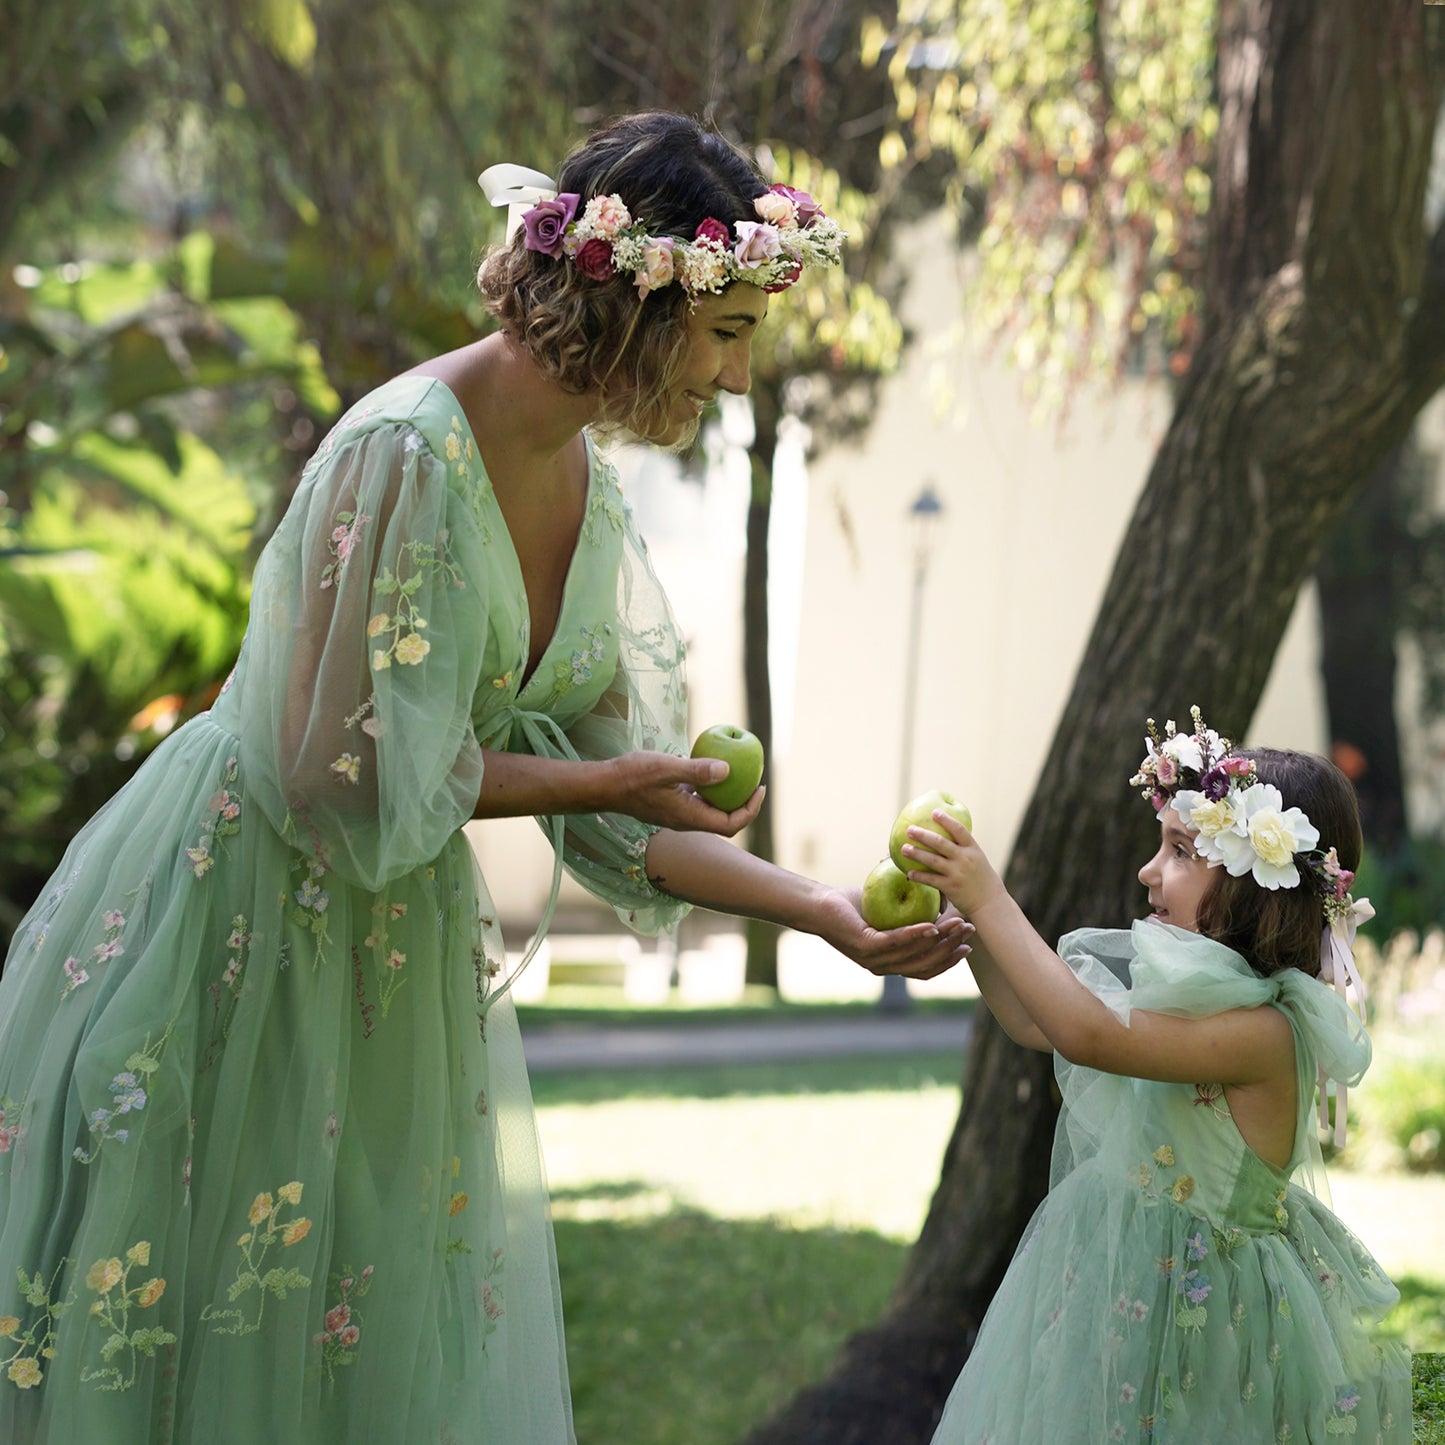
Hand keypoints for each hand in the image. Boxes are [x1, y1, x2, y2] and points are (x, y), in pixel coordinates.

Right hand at [608, 751, 763, 836]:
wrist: (605, 786)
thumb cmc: (633, 776)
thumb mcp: (666, 768)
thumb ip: (696, 771)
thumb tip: (728, 770)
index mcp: (690, 817)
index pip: (731, 824)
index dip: (750, 810)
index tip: (759, 788)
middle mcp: (686, 820)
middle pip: (725, 820)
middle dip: (744, 804)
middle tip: (754, 780)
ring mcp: (677, 814)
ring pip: (711, 810)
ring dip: (727, 796)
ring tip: (738, 773)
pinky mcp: (670, 804)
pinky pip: (697, 800)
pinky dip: (709, 789)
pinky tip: (708, 766)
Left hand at [813, 886, 973, 979]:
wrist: (818, 905)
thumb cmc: (852, 906)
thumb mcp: (889, 912)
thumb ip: (911, 914)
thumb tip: (939, 903)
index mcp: (890, 964)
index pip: (926, 969)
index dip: (949, 961)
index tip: (968, 947)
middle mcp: (883, 967)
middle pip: (925, 964)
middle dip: (951, 949)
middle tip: (969, 931)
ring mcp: (873, 960)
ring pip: (914, 953)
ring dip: (940, 940)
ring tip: (957, 924)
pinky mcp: (864, 946)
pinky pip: (895, 941)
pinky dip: (916, 934)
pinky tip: (931, 926)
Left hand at [901, 810, 1005, 915]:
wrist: (991, 903)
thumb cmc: (981, 879)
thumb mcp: (978, 859)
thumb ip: (963, 849)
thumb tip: (945, 837)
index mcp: (973, 849)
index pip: (960, 830)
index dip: (947, 820)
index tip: (934, 812)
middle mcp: (965, 859)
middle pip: (941, 843)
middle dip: (923, 835)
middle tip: (909, 829)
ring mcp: (957, 873)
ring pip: (933, 861)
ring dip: (916, 854)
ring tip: (903, 848)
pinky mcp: (950, 887)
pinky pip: (931, 880)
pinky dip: (919, 876)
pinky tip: (909, 873)